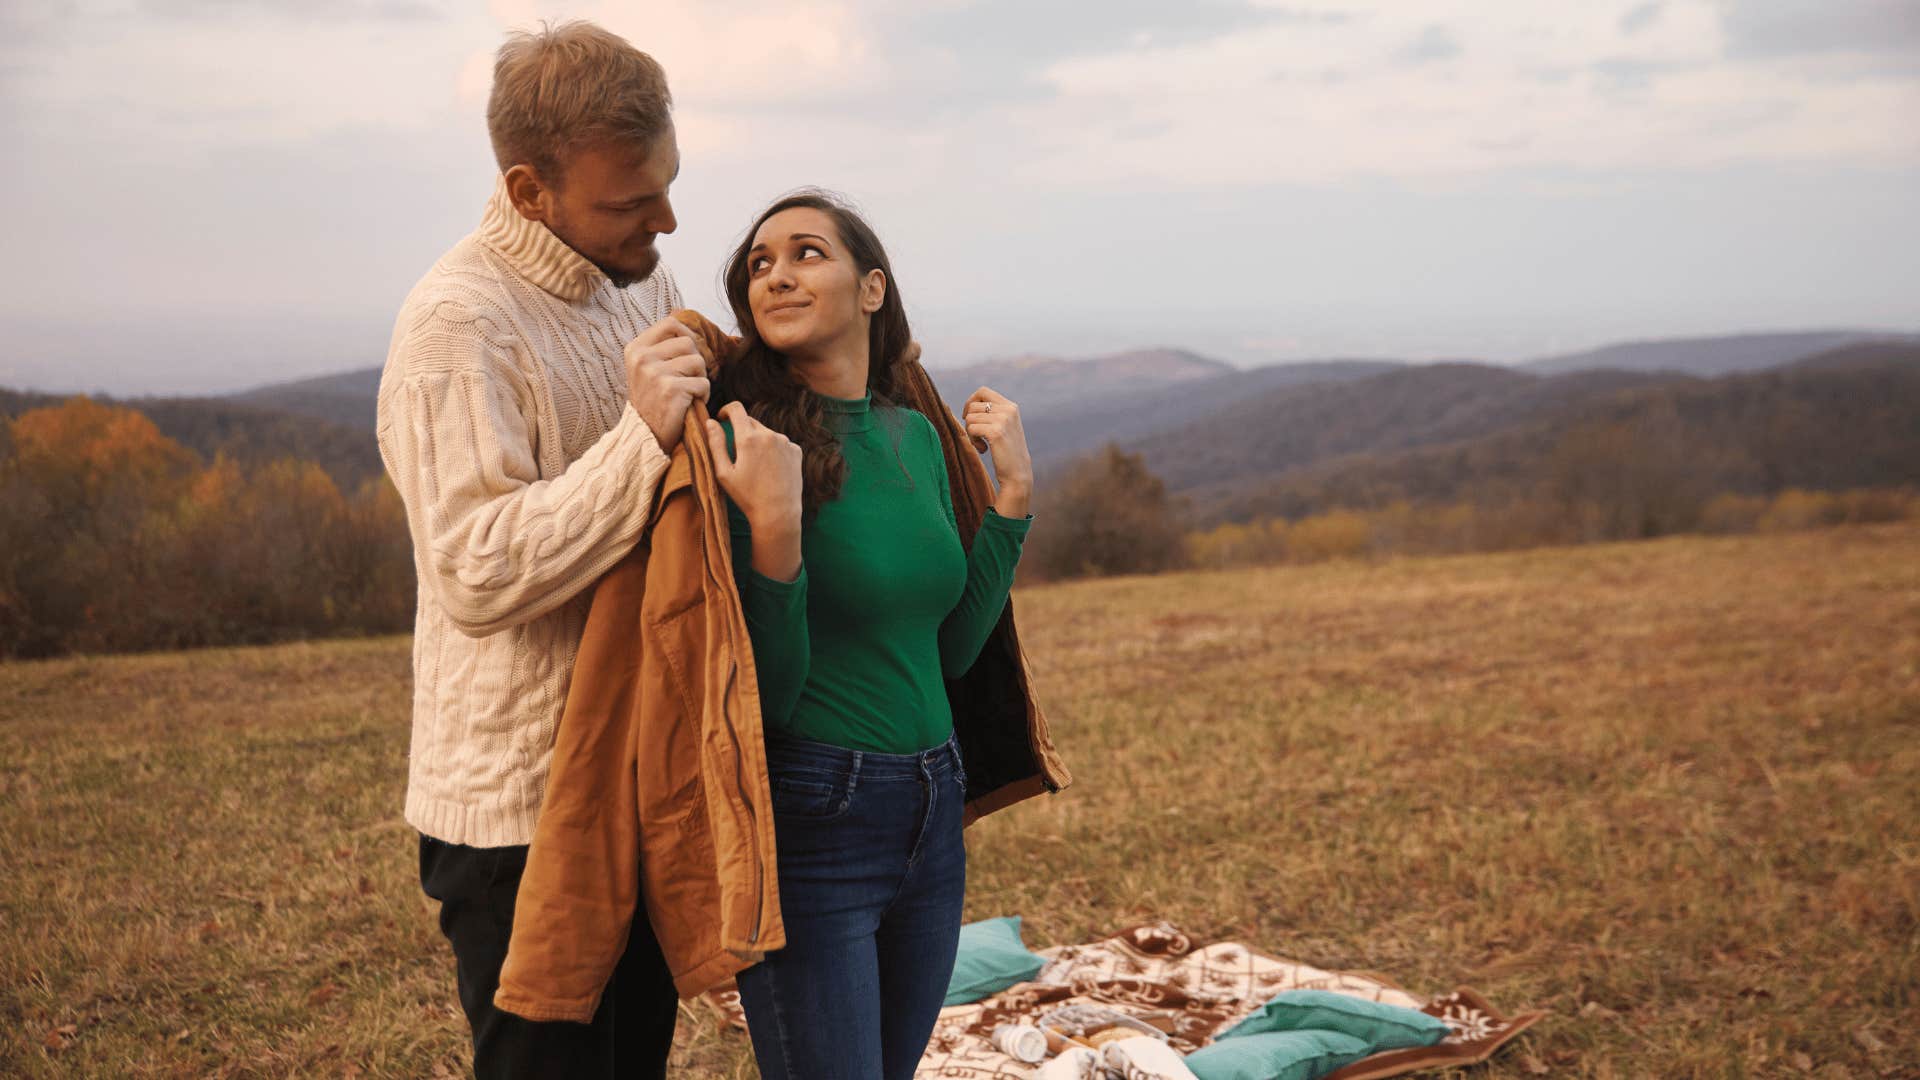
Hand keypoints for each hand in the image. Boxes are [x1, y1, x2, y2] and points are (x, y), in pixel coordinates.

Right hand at [624, 316, 710, 453]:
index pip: (670, 324)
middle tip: (688, 379)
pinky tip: (690, 403)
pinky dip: (703, 395)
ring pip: (698, 362)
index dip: (687, 334)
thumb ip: (660, 343)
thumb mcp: (646, 367)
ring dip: (700, 378)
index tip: (688, 352)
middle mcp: (643, 358)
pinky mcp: (671, 390)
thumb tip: (679, 312)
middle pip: (689, 343)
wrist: (645, 435)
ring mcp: (655, 373)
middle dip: (696, 361)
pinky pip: (703, 383)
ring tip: (688, 391)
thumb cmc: (652, 399)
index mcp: (636, 348)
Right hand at [705, 404, 804, 581]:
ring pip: (766, 433)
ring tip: (756, 467)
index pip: (737, 409)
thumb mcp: (724, 472)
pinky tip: (770, 470)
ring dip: (758, 442)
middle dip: (741, 430)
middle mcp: (769, 434)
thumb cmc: (747, 496)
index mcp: (748, 438)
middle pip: (751, 422)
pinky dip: (772, 450)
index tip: (722, 416)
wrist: (778, 512)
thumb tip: (711, 422)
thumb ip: (715, 444)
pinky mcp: (796, 450)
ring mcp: (785, 442)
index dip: (726, 409)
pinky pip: (780, 443)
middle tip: (737, 454)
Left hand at [960, 387, 1032, 517]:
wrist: (1018, 473)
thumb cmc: (1007, 452)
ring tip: (982, 444)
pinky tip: (983, 450)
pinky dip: (973, 440)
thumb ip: (992, 413)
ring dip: (971, 432)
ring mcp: (1003, 420)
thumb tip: (968, 405)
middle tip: (977, 435)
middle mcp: (1008, 410)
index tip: (968, 416)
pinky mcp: (996, 432)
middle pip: (973, 405)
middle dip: (969, 420)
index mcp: (1011, 406)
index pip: (983, 391)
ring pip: (970, 417)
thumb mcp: (1004, 426)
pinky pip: (971, 428)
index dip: (971, 401)